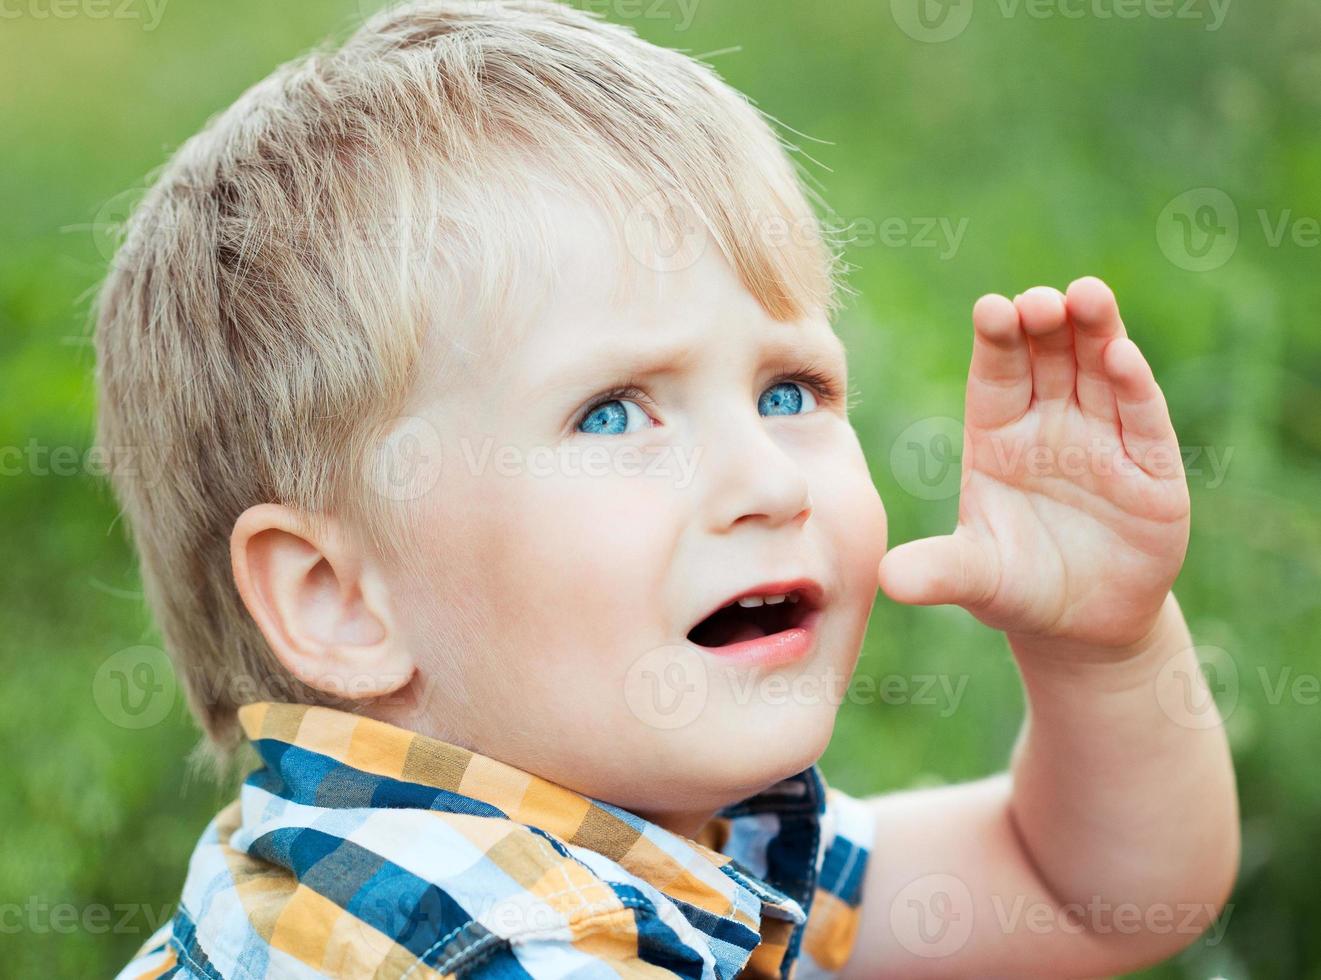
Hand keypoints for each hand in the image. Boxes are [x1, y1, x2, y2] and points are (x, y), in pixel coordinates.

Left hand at [878, 277, 1189, 654]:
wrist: (1083, 625)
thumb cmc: (1018, 587)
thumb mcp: (976, 578)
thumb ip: (939, 571)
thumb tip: (887, 580)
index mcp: (999, 435)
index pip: (996, 375)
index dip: (996, 341)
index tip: (991, 308)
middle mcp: (1051, 425)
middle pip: (1049, 358)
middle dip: (1045, 323)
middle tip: (1039, 299)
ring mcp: (1104, 441)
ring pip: (1099, 372)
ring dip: (1096, 333)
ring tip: (1087, 296)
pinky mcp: (1151, 470)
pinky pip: (1142, 419)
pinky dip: (1133, 386)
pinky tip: (1122, 355)